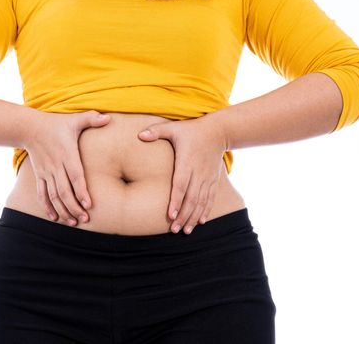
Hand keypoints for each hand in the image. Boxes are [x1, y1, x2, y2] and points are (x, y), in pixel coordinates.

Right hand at [22, 110, 111, 225]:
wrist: (30, 128)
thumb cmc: (56, 124)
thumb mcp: (74, 119)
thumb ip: (91, 119)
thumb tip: (108, 118)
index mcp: (67, 154)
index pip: (75, 176)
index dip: (81, 191)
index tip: (89, 204)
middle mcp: (55, 165)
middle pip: (64, 191)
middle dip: (74, 207)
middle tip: (84, 219)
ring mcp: (46, 172)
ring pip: (54, 196)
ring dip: (63, 210)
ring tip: (73, 222)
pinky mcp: (40, 176)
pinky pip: (42, 194)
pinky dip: (47, 207)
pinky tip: (54, 218)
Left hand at [137, 116, 226, 234]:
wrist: (218, 131)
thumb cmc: (191, 130)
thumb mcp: (173, 127)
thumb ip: (156, 131)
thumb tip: (139, 135)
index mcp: (186, 162)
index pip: (180, 185)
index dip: (176, 201)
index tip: (171, 215)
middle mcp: (198, 172)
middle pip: (191, 198)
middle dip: (183, 216)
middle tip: (175, 230)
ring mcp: (207, 177)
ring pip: (201, 201)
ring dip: (193, 217)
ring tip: (186, 231)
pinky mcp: (213, 180)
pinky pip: (210, 198)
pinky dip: (205, 210)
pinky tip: (200, 221)